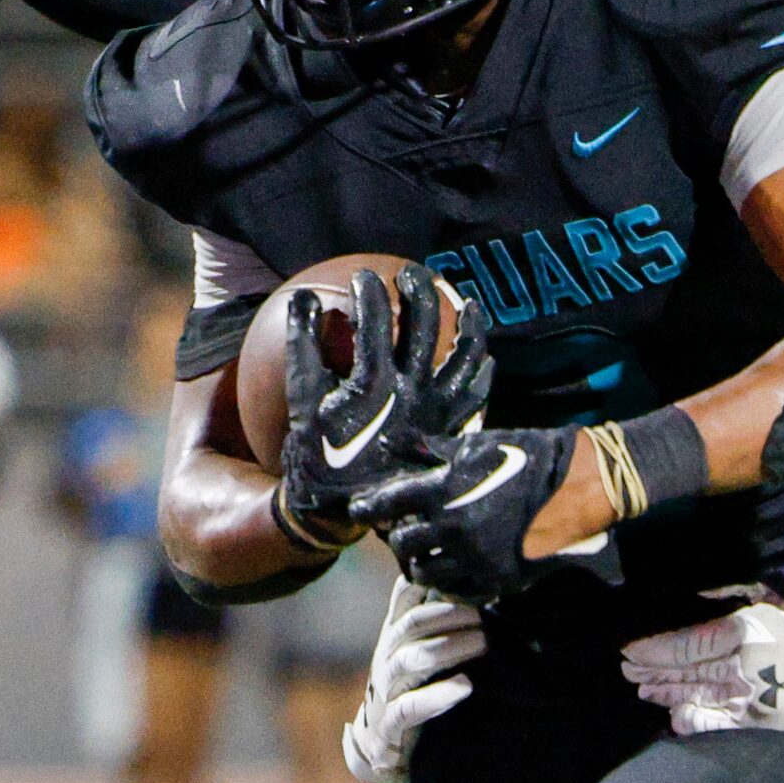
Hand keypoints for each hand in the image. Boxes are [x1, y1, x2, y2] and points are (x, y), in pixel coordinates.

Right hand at [278, 267, 482, 546]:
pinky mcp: (450, 429)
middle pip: (425, 326)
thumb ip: (303, 347)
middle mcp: (412, 392)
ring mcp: (437, 410)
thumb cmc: (318, 454)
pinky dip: (481, 372)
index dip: (369, 291)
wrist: (348, 508)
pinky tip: (482, 357)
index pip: (377, 320)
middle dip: (417, 290)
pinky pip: (476, 395)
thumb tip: (304, 298)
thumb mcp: (301, 402)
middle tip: (408, 274)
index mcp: (373, 383)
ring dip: (469, 325)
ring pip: (464, 357)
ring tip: (468, 303)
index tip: (362, 277)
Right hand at [343, 578, 488, 782]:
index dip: (428, 581)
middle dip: (450, 614)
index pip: (404, 597)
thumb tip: (462, 580)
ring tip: (482, 641)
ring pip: (412, 659)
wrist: (380, 742)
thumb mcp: (413, 648)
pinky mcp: (392, 721)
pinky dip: (438, 696)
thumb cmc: (408, 687)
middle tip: (483, 614)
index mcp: (394, 634)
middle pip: (413, 624)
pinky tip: (465, 686)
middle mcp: (388, 656)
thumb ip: (429, 617)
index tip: (461, 573)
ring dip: (449, 647)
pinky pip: (411, 706)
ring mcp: (386, 688)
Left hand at [356, 427, 617, 604]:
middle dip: (396, 538)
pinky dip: (448, 583)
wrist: (579, 486)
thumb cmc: (525, 456)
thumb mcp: (475, 445)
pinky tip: (451, 570)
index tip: (357, 510)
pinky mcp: (498, 580)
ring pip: (425, 573)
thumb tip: (390, 443)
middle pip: (402, 545)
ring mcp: (476, 558)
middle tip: (401, 533)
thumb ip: (429, 450)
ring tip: (424, 554)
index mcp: (444, 491)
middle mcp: (453, 528)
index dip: (367, 507)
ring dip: (419, 563)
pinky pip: (458, 591)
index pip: (388, 504)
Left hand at [620, 603, 783, 734]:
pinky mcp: (760, 721)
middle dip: (651, 671)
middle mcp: (739, 667)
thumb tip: (706, 595)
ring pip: (694, 695)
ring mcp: (748, 698)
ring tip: (641, 689)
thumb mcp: (782, 601)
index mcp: (743, 632)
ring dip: (664, 692)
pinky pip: (717, 722)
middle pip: (684, 671)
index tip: (630, 648)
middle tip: (625, 670)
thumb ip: (741, 597)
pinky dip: (691, 720)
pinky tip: (673, 717)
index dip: (654, 648)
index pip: (686, 643)